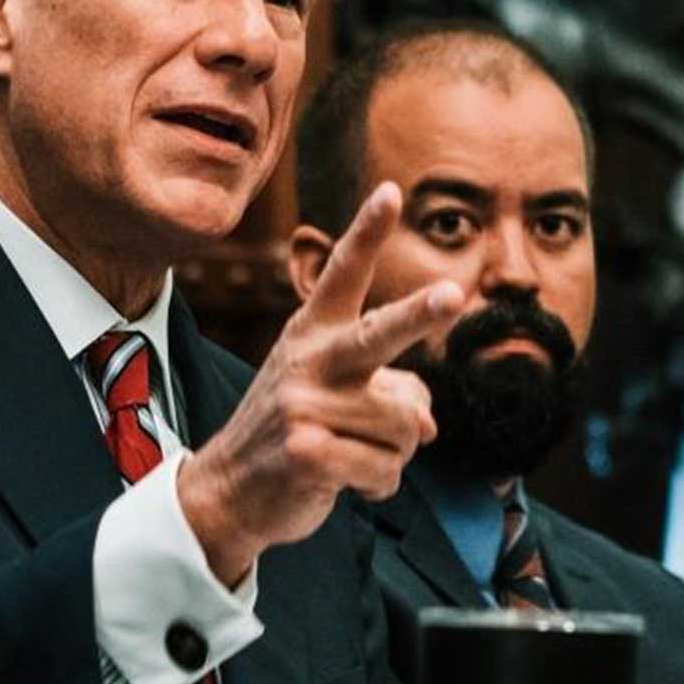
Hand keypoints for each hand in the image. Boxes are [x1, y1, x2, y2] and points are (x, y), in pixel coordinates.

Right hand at [180, 182, 458, 582]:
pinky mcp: (306, 452)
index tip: (391, 190)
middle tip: (455, 294)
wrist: (228, 492)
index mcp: (314, 332)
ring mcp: (304, 406)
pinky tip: (344, 481)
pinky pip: (386, 468)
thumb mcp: (336, 396)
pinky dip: (379, 483)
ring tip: (353, 453)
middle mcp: (309, 360)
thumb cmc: (297, 432)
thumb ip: (392, 393)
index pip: (343, 273)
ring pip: (403, 425)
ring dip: (395, 452)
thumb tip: (427, 423)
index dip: (367, 231)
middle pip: (378, 335)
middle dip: (420, 314)